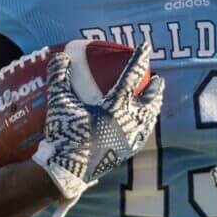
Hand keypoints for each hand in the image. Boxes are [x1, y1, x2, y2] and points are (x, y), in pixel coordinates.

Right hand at [32, 42, 163, 216]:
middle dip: (155, 88)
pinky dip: (146, 125)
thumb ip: (59, 77)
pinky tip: (142, 125)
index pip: (131, 77)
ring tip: (154, 101)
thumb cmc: (64, 134)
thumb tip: (60, 56)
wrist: (67, 170)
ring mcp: (130, 140)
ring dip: (154, 107)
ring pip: (150, 119)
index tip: (146, 46)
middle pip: (150, 101)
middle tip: (158, 79)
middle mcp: (128, 122)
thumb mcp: (59, 103)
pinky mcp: (126, 153)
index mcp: (115, 107)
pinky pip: (142, 135)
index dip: (139, 59)